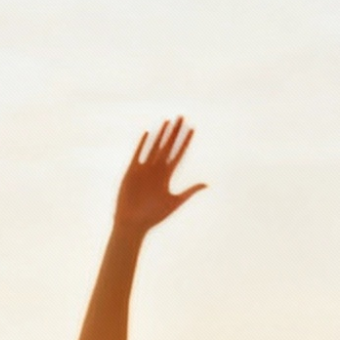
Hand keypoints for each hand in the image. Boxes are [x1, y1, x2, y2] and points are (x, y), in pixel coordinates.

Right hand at [114, 118, 205, 232]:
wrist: (133, 222)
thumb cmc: (154, 216)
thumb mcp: (175, 202)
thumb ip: (190, 191)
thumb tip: (206, 184)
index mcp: (166, 176)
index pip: (178, 154)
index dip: (185, 142)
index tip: (192, 129)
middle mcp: (157, 170)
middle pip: (168, 146)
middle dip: (175, 133)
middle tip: (182, 117)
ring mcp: (144, 169)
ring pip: (155, 147)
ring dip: (161, 135)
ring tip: (169, 122)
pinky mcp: (132, 171)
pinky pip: (138, 155)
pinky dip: (143, 145)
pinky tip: (148, 134)